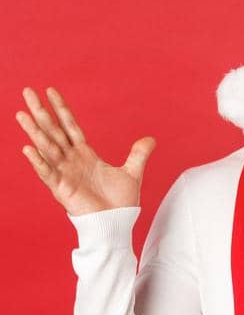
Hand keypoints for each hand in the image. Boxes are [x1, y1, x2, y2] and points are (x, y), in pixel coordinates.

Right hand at [15, 86, 155, 216]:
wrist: (116, 224)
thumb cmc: (120, 202)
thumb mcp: (132, 173)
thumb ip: (138, 154)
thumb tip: (151, 139)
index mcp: (85, 154)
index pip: (69, 126)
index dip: (61, 109)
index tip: (50, 91)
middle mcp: (70, 160)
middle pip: (53, 131)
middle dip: (41, 112)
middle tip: (27, 91)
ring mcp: (64, 173)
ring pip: (46, 147)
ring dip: (34, 131)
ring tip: (21, 114)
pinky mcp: (62, 189)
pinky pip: (47, 173)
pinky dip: (38, 162)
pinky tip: (28, 149)